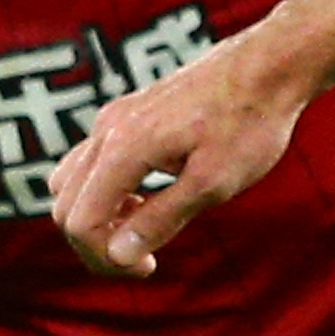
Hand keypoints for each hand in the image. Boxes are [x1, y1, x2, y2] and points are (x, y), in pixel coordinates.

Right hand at [55, 30, 310, 276]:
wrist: (269, 66)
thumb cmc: (249, 123)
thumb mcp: (213, 182)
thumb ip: (162, 219)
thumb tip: (118, 255)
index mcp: (124, 148)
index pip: (81, 222)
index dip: (105, 259)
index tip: (150, 268)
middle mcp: (108, 130)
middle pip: (66, 206)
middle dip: (95, 244)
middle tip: (144, 261)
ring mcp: (114, 119)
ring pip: (72, 182)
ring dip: (97, 217)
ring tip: (145, 227)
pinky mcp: (126, 115)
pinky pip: (91, 163)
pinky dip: (105, 193)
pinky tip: (147, 198)